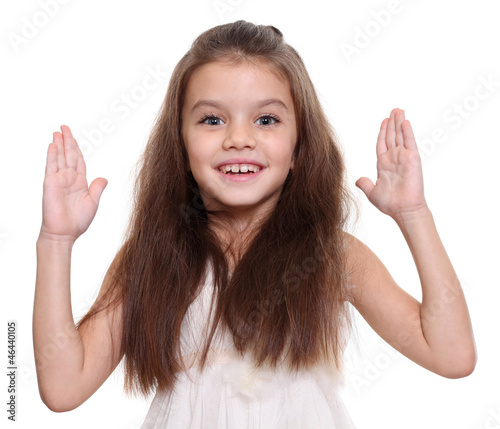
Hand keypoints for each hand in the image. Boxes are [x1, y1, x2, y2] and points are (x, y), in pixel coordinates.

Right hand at [39, 125, 107, 242]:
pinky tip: (52, 145)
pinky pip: (51, 166)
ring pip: (60, 157)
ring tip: (58, 131)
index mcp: (80, 182)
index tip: (75, 138)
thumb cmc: (78, 221)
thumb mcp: (93, 202)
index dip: (78, 149)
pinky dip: (52, 155)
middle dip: (68, 141)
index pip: (79, 161)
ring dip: (59, 144)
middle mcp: (69, 178)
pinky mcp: (50, 183)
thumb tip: (104, 177)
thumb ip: (97, 188)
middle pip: (69, 155)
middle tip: (65, 127)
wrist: (64, 233)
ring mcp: (59, 180)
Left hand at [355, 108, 426, 220]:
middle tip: (394, 109)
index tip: (384, 120)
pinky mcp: (413, 159)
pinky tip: (405, 121)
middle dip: (392, 123)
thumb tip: (358, 180)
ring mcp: (404, 158)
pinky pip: (409, 142)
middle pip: (392, 136)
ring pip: (400, 136)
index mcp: (383, 165)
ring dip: (399, 122)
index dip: (383, 132)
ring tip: (399, 110)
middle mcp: (394, 159)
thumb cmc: (390, 204)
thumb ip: (364, 184)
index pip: (382, 143)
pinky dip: (407, 131)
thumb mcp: (372, 192)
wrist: (403, 209)